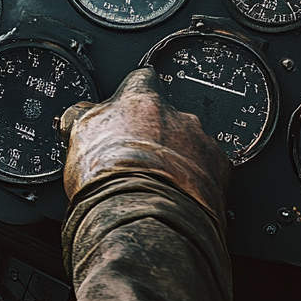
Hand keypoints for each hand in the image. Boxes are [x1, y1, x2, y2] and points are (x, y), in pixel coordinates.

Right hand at [59, 67, 230, 224]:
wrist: (143, 222)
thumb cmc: (108, 181)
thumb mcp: (79, 137)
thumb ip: (85, 116)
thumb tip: (80, 114)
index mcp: (139, 99)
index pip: (141, 78)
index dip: (134, 94)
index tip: (128, 107)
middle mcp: (175, 115)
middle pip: (167, 114)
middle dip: (156, 131)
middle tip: (138, 156)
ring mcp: (200, 142)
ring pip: (189, 141)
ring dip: (177, 155)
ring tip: (158, 182)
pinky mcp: (221, 171)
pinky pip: (210, 168)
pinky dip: (198, 178)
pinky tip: (178, 194)